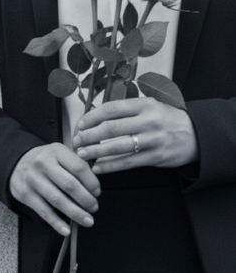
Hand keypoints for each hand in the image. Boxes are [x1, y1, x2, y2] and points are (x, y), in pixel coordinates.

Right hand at [9, 143, 100, 234]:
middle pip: (69, 184)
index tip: (97, 192)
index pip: (79, 167)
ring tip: (87, 220)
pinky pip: (44, 211)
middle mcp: (43, 164)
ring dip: (75, 213)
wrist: (15, 162)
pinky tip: (66, 229)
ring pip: (57, 200)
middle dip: (86, 199)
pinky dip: (56, 222)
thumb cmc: (45, 160)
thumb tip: (93, 189)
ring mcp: (33, 180)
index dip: (91, 182)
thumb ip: (75, 165)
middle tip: (94, 208)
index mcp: (56, 151)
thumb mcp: (59, 154)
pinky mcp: (25, 194)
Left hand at [72, 97, 197, 173]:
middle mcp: (148, 121)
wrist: (196, 135)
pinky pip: (128, 162)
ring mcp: (152, 140)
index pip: (110, 109)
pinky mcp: (156, 157)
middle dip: (89, 136)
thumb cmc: (167, 119)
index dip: (91, 118)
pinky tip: (99, 167)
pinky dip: (111, 166)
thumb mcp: (150, 106)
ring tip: (82, 154)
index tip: (80, 125)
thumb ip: (127, 110)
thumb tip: (95, 116)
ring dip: (96, 152)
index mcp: (144, 105)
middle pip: (111, 128)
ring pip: (117, 146)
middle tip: (76, 141)